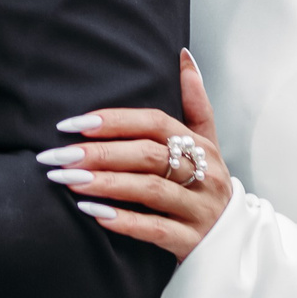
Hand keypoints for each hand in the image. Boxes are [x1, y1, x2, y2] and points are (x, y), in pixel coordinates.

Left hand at [42, 50, 229, 258]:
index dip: (114, 120)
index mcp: (201, 145)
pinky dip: (123, 221)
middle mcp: (204, 174)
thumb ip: (195, 102)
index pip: (154, 123)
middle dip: (99, 153)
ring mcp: (200, 209)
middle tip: (58, 155)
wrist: (238, 241)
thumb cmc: (209, 184)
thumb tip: (184, 56)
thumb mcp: (208, 143)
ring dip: (105, 184)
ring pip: (150, 190)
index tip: (72, 124)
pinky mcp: (192, 241)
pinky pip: (155, 230)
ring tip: (67, 180)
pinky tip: (93, 213)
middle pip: (148, 155)